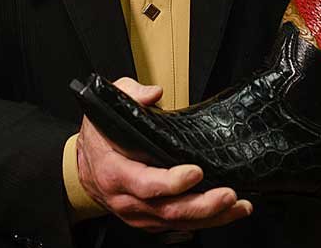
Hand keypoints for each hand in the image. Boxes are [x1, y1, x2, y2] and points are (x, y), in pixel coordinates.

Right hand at [75, 77, 252, 231]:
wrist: (82, 168)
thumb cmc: (99, 139)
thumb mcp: (106, 108)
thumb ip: (130, 95)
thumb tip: (153, 93)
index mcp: (115, 172)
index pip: (145, 184)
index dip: (172, 182)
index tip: (196, 171)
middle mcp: (126, 199)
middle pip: (168, 210)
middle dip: (202, 205)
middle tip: (228, 194)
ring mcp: (139, 214)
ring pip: (177, 222)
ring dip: (212, 217)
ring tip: (238, 206)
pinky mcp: (149, 220)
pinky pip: (178, 226)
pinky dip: (205, 222)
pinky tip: (225, 213)